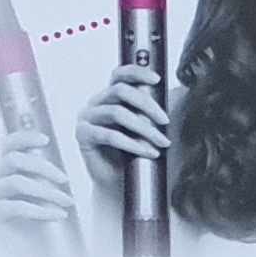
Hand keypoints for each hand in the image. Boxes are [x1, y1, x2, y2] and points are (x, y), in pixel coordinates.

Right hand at [0, 133, 75, 231]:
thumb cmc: (38, 224)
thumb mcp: (41, 194)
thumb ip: (39, 174)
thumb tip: (45, 152)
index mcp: (1, 171)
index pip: (7, 144)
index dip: (24, 137)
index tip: (46, 140)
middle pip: (13, 159)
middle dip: (43, 167)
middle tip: (65, 180)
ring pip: (17, 181)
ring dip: (47, 191)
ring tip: (67, 202)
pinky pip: (18, 206)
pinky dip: (42, 209)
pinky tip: (59, 216)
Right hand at [73, 64, 169, 187]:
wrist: (116, 184)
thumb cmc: (131, 153)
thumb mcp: (142, 128)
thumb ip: (148, 111)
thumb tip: (173, 95)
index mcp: (108, 96)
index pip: (119, 75)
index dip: (137, 72)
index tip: (157, 80)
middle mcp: (94, 103)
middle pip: (120, 90)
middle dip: (147, 105)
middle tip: (166, 122)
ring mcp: (86, 118)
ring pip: (117, 112)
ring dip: (144, 128)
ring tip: (162, 143)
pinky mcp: (82, 135)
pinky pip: (109, 135)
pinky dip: (132, 144)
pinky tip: (149, 153)